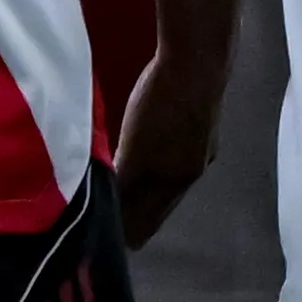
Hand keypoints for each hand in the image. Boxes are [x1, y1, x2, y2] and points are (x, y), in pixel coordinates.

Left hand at [113, 53, 225, 248]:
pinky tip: (147, 162)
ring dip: (145, 195)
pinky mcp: (202, 134)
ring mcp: (199, 154)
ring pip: (166, 189)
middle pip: (158, 212)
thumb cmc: (161, 99)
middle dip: (134, 218)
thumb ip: (124, 179)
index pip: (146, 225)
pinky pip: (173, 167)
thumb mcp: (135, 143)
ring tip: (121, 193)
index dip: (124, 234)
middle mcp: (189, 175)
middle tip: (104, 220)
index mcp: (174, 182)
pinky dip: (156, 173)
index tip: (98, 239)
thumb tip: (109, 211)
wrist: (199, 62)